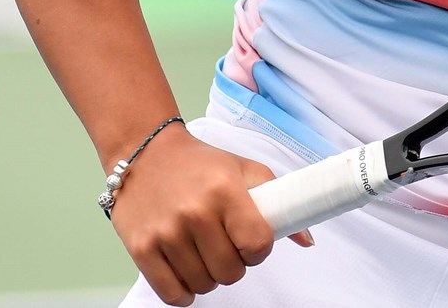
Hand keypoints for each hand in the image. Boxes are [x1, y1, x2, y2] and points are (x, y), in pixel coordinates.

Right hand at [109, 125, 312, 304]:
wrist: (144, 153)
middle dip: (234, 265)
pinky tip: (186, 270)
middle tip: (224, 245)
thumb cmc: (199, 164)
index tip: (250, 242)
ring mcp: (166, 232)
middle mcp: (194, 212)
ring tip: (202, 251)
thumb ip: (277, 201)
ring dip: (208, 276)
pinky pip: (172, 294)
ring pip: (204, 285)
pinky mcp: (141, 249)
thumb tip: (306, 240)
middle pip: (231, 272)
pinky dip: (183, 292)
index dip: (259, 250)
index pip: (257, 244)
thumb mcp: (242, 169)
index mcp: (225, 190)